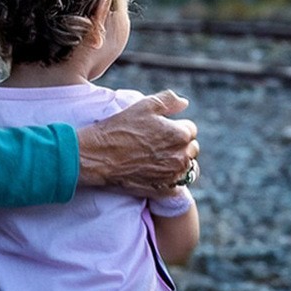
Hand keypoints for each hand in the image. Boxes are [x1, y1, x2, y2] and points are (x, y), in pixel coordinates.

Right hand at [75, 90, 198, 196]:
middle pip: (191, 149)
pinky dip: (170, 181)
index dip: (175, 127)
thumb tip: (184, 103)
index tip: (160, 130)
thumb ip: (169, 100)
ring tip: (157, 159)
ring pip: (186, 168)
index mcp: (180, 134)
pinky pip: (177, 186)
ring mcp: (173, 175)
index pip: (190, 129)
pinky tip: (155, 174)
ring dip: (177, 163)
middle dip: (179, 145)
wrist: (98, 156)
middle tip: (157, 144)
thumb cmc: (119, 128)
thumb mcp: (144, 105)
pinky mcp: (164, 190)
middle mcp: (181, 156)